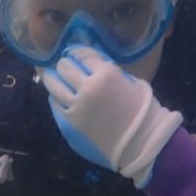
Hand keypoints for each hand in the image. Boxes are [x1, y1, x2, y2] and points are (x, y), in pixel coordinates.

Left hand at [40, 46, 182, 186]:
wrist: (141, 143)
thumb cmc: (142, 111)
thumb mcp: (131, 81)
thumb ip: (108, 70)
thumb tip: (91, 63)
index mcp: (106, 74)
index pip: (82, 54)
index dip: (76, 52)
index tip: (74, 54)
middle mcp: (88, 87)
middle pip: (64, 67)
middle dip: (65, 65)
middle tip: (65, 67)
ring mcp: (76, 106)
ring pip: (53, 85)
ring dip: (54, 79)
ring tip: (54, 79)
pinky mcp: (69, 123)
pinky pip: (55, 104)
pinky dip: (56, 98)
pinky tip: (60, 98)